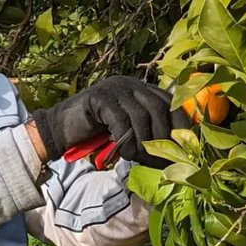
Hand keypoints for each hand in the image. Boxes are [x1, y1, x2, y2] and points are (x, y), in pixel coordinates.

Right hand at [30, 77, 182, 166]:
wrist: (61, 130)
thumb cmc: (98, 134)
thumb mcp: (130, 131)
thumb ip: (148, 131)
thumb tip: (176, 151)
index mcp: (142, 89)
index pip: (170, 101)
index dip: (181, 123)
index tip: (184, 147)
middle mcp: (131, 84)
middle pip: (159, 107)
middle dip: (163, 137)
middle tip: (161, 161)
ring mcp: (114, 88)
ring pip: (141, 115)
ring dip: (144, 142)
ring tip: (140, 159)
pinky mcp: (99, 97)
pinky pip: (121, 120)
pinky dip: (126, 140)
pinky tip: (124, 154)